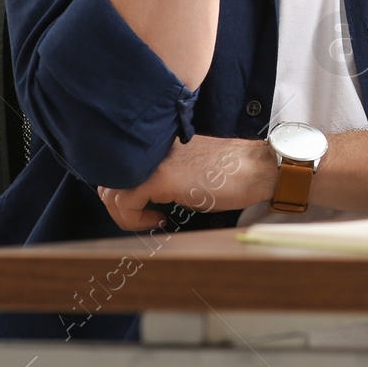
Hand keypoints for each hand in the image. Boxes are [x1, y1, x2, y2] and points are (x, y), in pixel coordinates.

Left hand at [96, 135, 277, 231]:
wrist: (258, 170)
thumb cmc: (233, 175)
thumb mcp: (191, 174)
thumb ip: (167, 178)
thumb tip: (145, 198)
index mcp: (160, 146)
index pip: (121, 168)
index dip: (124, 194)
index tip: (146, 209)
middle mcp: (154, 149)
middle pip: (109, 179)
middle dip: (119, 208)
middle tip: (143, 219)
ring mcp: (156, 161)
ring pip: (112, 191)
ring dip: (126, 215)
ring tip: (152, 220)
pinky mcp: (162, 176)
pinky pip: (127, 202)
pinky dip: (135, 219)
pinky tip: (160, 220)